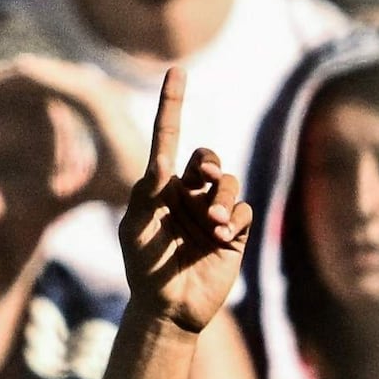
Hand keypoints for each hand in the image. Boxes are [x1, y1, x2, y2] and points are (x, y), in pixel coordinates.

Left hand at [114, 70, 249, 329]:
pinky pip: (243, 209)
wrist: (168, 308)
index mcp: (161, 187)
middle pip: (207, 157)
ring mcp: (213, 212)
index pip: (168, 137)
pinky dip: (235, 217)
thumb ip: (145, 193)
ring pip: (227, 182)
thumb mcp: (135, 228)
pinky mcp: (234, 232)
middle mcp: (188, 194)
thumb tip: (161, 161)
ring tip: (214, 222)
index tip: (175, 70)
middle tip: (201, 176)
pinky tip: (224, 234)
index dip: (172, 104)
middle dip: (207, 161)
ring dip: (222, 196)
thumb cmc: (144, 268)